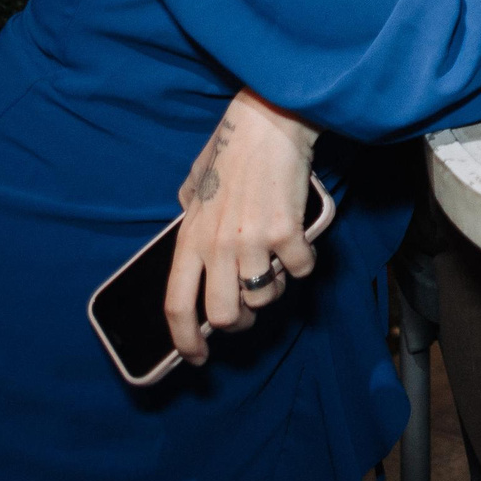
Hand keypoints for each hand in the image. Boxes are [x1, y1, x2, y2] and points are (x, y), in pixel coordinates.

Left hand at [165, 90, 317, 364]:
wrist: (268, 122)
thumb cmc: (231, 149)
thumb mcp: (192, 184)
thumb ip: (190, 219)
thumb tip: (192, 242)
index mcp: (189, 238)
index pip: (178, 306)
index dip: (185, 341)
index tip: (196, 357)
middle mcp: (216, 246)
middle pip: (225, 316)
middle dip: (240, 321)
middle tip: (249, 306)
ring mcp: (251, 240)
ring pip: (264, 298)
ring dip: (273, 291)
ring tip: (276, 268)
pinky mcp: (286, 231)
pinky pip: (299, 270)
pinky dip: (303, 264)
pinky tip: (300, 245)